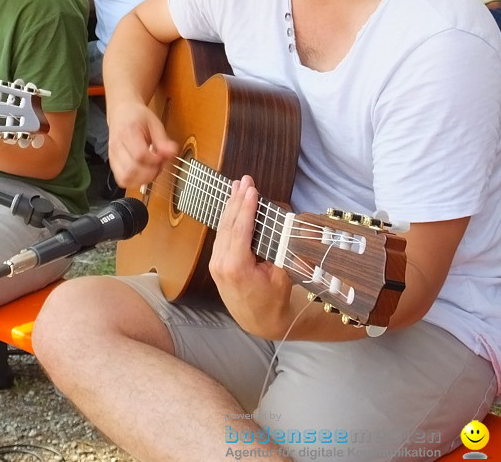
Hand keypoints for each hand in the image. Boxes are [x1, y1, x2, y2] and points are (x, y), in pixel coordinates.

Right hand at [106, 100, 177, 188]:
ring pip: (125, 178)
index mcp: (127, 132)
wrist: (122, 112)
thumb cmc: (137, 117)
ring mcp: (112, 156)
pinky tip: (143, 173)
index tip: (163, 157)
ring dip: (142, 179)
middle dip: (150, 172)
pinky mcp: (113, 163)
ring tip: (151, 170)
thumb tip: (172, 153)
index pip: (139, 154)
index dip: (154, 161)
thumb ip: (163, 140)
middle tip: (159, 164)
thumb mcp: (154, 123)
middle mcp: (116, 146)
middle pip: (131, 170)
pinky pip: (122, 180)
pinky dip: (134, 181)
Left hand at [208, 176, 292, 337]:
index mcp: (236, 267)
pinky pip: (221, 236)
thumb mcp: (282, 277)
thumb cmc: (273, 300)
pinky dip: (228, 219)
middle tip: (244, 180)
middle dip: (236, 200)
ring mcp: (215, 264)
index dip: (246, 208)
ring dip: (230, 206)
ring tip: (237, 186)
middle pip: (228, 225)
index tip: (251, 189)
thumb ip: (281, 251)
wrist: (257, 321)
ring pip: (222, 228)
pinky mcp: (216, 263)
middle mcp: (221, 264)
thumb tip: (285, 224)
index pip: (240, 230)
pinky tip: (233, 206)